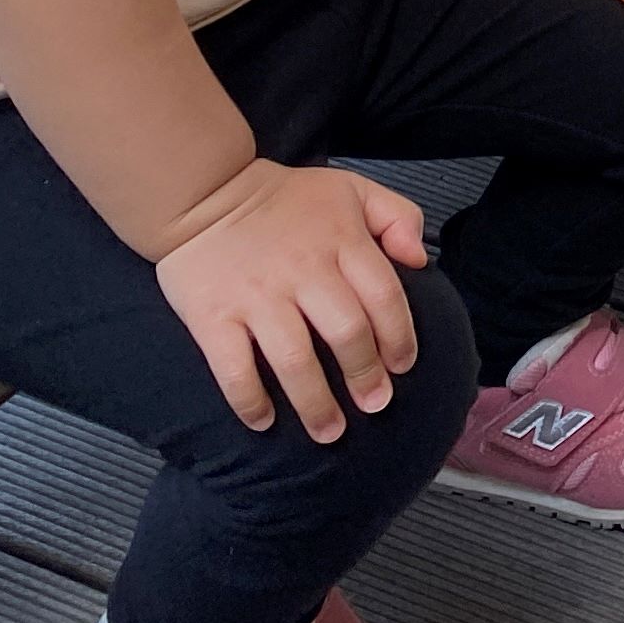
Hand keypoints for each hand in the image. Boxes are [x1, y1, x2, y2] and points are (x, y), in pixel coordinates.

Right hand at [156, 159, 430, 440]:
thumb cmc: (286, 199)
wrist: (204, 194)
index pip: (383, 295)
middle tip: (374, 405)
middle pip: (346, 333)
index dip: (399, 336)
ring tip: (330, 432)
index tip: (403, 367)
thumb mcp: (353, 190)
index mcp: (341, 242)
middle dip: (365, 376)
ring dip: (316, 403)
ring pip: (295, 360)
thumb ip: (398, 217)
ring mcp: (257, 297)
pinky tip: (264, 422)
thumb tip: (419, 261)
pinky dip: (250, 401)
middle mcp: (303, 271)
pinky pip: (234, 368)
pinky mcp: (212, 317)